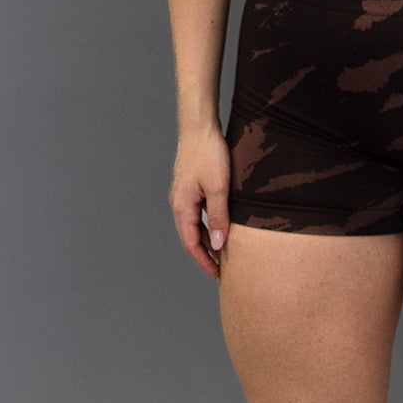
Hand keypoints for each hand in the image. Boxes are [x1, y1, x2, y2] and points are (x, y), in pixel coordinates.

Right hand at [170, 125, 232, 279]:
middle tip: (221, 270)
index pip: (191, 243)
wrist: (200, 127)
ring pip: (194, 225)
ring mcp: (183, 195)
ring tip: (223, 253)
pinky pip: (197, 213)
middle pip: (190, 237)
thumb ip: (219, 217)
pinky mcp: (190, 187)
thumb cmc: (209, 154)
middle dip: (205, 255)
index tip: (217, 276)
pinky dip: (207, 225)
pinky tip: (220, 227)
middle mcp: (179, 203)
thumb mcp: (219, 188)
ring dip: (207, 240)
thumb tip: (217, 244)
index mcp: (182, 206)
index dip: (204, 262)